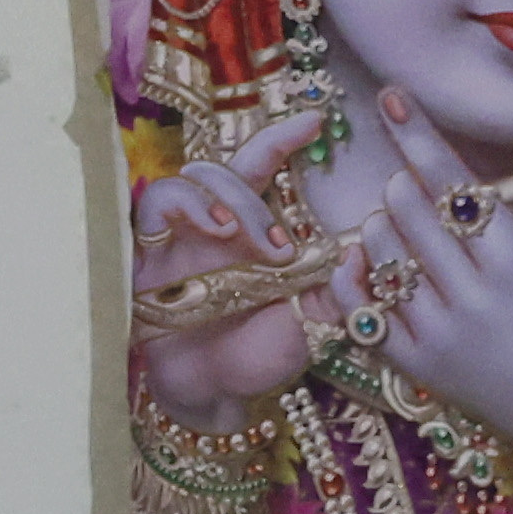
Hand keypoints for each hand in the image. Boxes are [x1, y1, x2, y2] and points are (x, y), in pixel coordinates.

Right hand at [124, 133, 344, 421]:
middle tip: (278, 246)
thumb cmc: (260, 356)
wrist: (210, 393)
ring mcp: (178, 236)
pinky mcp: (144, 254)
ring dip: (223, 199)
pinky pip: (154, 206)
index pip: (263, 164)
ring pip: (194, 179)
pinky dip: (185, 207)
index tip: (317, 120)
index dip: (284, 137)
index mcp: (253, 228)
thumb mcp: (312, 321)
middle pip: (227, 166)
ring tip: (238, 234)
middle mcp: (215, 223)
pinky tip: (209, 230)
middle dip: (255, 192)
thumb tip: (367, 253)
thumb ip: (340, 288)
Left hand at [349, 84, 512, 449]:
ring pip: (381, 254)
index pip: (458, 187)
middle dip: (404, 186)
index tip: (392, 99)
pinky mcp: (412, 363)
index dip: (420, 138)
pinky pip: (361, 308)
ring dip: (379, 226)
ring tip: (397, 228)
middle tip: (412, 188)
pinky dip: (353, 277)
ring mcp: (437, 330)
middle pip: (410, 212)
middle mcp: (473, 293)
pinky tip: (361, 262)